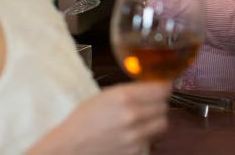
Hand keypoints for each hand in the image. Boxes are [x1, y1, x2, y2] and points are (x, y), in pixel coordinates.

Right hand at [30, 82, 170, 154]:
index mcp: (124, 96)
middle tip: (149, 105)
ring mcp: (135, 136)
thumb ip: (132, 90)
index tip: (161, 89)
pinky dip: (146, 136)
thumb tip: (155, 86)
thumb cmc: (84, 119)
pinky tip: (132, 134)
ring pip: (162, 124)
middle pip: (164, 106)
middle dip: (158, 104)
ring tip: (142, 120)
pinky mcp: (135, 152)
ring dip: (155, 120)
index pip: (163, 89)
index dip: (163, 88)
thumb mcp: (107, 95)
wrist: (70, 147)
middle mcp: (132, 115)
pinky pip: (151, 140)